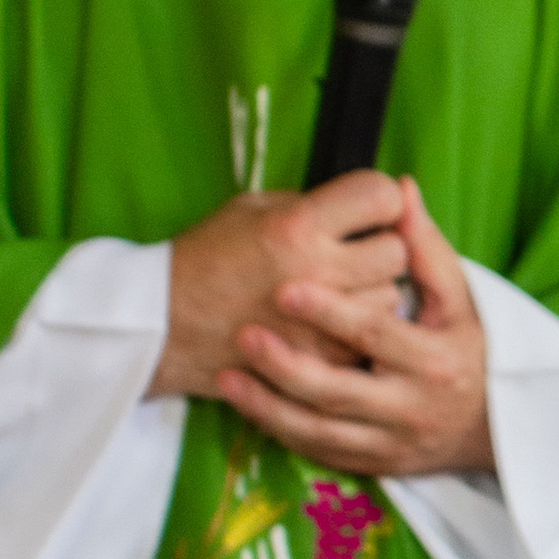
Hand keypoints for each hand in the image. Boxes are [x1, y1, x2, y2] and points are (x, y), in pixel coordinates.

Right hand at [153, 174, 407, 396]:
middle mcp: (315, 272)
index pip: (381, 195)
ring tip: (339, 293)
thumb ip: (312, 205)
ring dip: (374, 294)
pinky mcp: (320, 363)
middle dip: (381, 248)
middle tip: (355, 255)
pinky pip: (367, 342)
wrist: (163, 326)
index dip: (378, 199)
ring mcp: (320, 324)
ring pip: (391, 300)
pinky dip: (355, 333)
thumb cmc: (206, 260)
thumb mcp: (252, 209)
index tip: (368, 210)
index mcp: (297, 226)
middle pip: (396, 251)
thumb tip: (363, 206)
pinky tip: (328, 325)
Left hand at [160, 175, 495, 480]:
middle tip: (242, 335)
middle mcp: (414, 408)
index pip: (375, 335)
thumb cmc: (471, 347)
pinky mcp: (377, 465)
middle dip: (286, 367)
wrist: (497, 426)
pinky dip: (283, 433)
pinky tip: (250, 407)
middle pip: (339, 392)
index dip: (329, 313)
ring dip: (269, 408)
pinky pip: (321, 454)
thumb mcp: (461, 298)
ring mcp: (393, 443)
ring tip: (227, 379)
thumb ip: (425, 246)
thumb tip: (401, 188)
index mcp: (436, 360)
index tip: (285, 290)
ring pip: (321, 433)